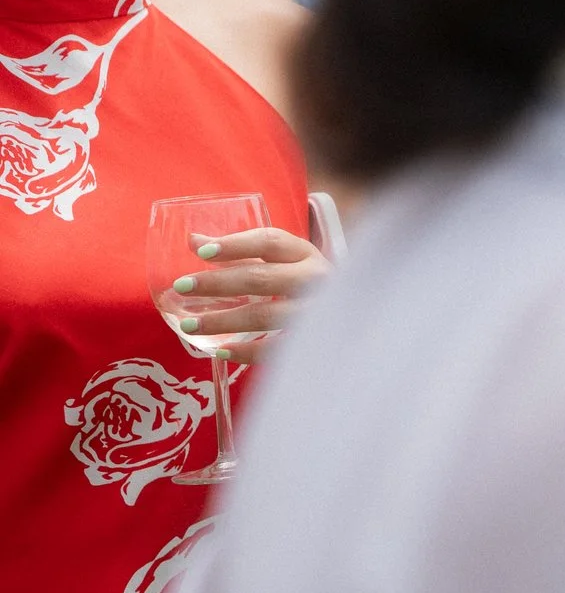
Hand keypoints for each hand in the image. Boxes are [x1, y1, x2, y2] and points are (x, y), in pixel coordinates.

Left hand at [174, 226, 328, 364]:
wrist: (354, 316)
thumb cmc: (305, 284)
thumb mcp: (282, 262)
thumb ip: (240, 252)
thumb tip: (194, 240)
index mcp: (305, 254)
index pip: (270, 242)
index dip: (235, 245)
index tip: (201, 252)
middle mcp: (315, 279)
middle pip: (262, 279)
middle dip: (218, 283)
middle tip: (181, 286)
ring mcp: (316, 312)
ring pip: (266, 315)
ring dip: (223, 320)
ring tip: (189, 325)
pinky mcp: (314, 341)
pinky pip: (276, 349)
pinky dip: (247, 352)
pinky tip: (221, 351)